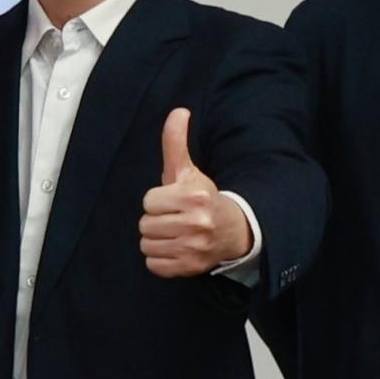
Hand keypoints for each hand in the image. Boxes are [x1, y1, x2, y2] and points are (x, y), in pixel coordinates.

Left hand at [137, 106, 253, 278]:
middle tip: (175, 219)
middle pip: (145, 224)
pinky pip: (154, 265)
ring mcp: (194, 248)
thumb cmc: (203, 198)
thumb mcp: (188, 170)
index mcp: (194, 197)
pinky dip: (161, 259)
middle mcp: (197, 223)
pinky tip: (176, 248)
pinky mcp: (190, 268)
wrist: (234, 230)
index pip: (149, 201)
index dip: (157, 201)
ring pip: (147, 245)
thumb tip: (178, 111)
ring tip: (175, 233)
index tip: (173, 202)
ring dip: (156, 240)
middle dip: (156, 221)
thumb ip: (176, 143)